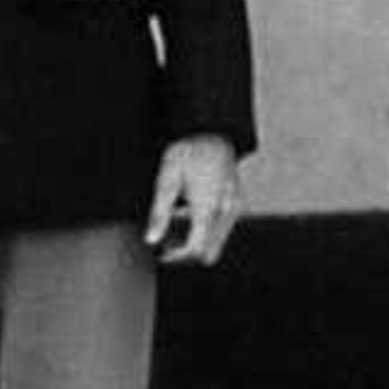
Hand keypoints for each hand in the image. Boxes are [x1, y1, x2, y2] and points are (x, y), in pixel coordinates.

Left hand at [145, 135, 244, 266]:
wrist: (211, 131)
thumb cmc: (188, 152)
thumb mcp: (166, 180)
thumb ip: (159, 213)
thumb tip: (151, 240)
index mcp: (206, 207)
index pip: (195, 248)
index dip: (177, 257)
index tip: (162, 254)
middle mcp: (225, 211)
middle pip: (208, 252)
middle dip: (187, 253)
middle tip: (167, 242)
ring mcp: (234, 207)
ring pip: (217, 242)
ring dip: (197, 241)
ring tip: (177, 224)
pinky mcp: (237, 203)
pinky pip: (222, 228)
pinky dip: (206, 230)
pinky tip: (190, 212)